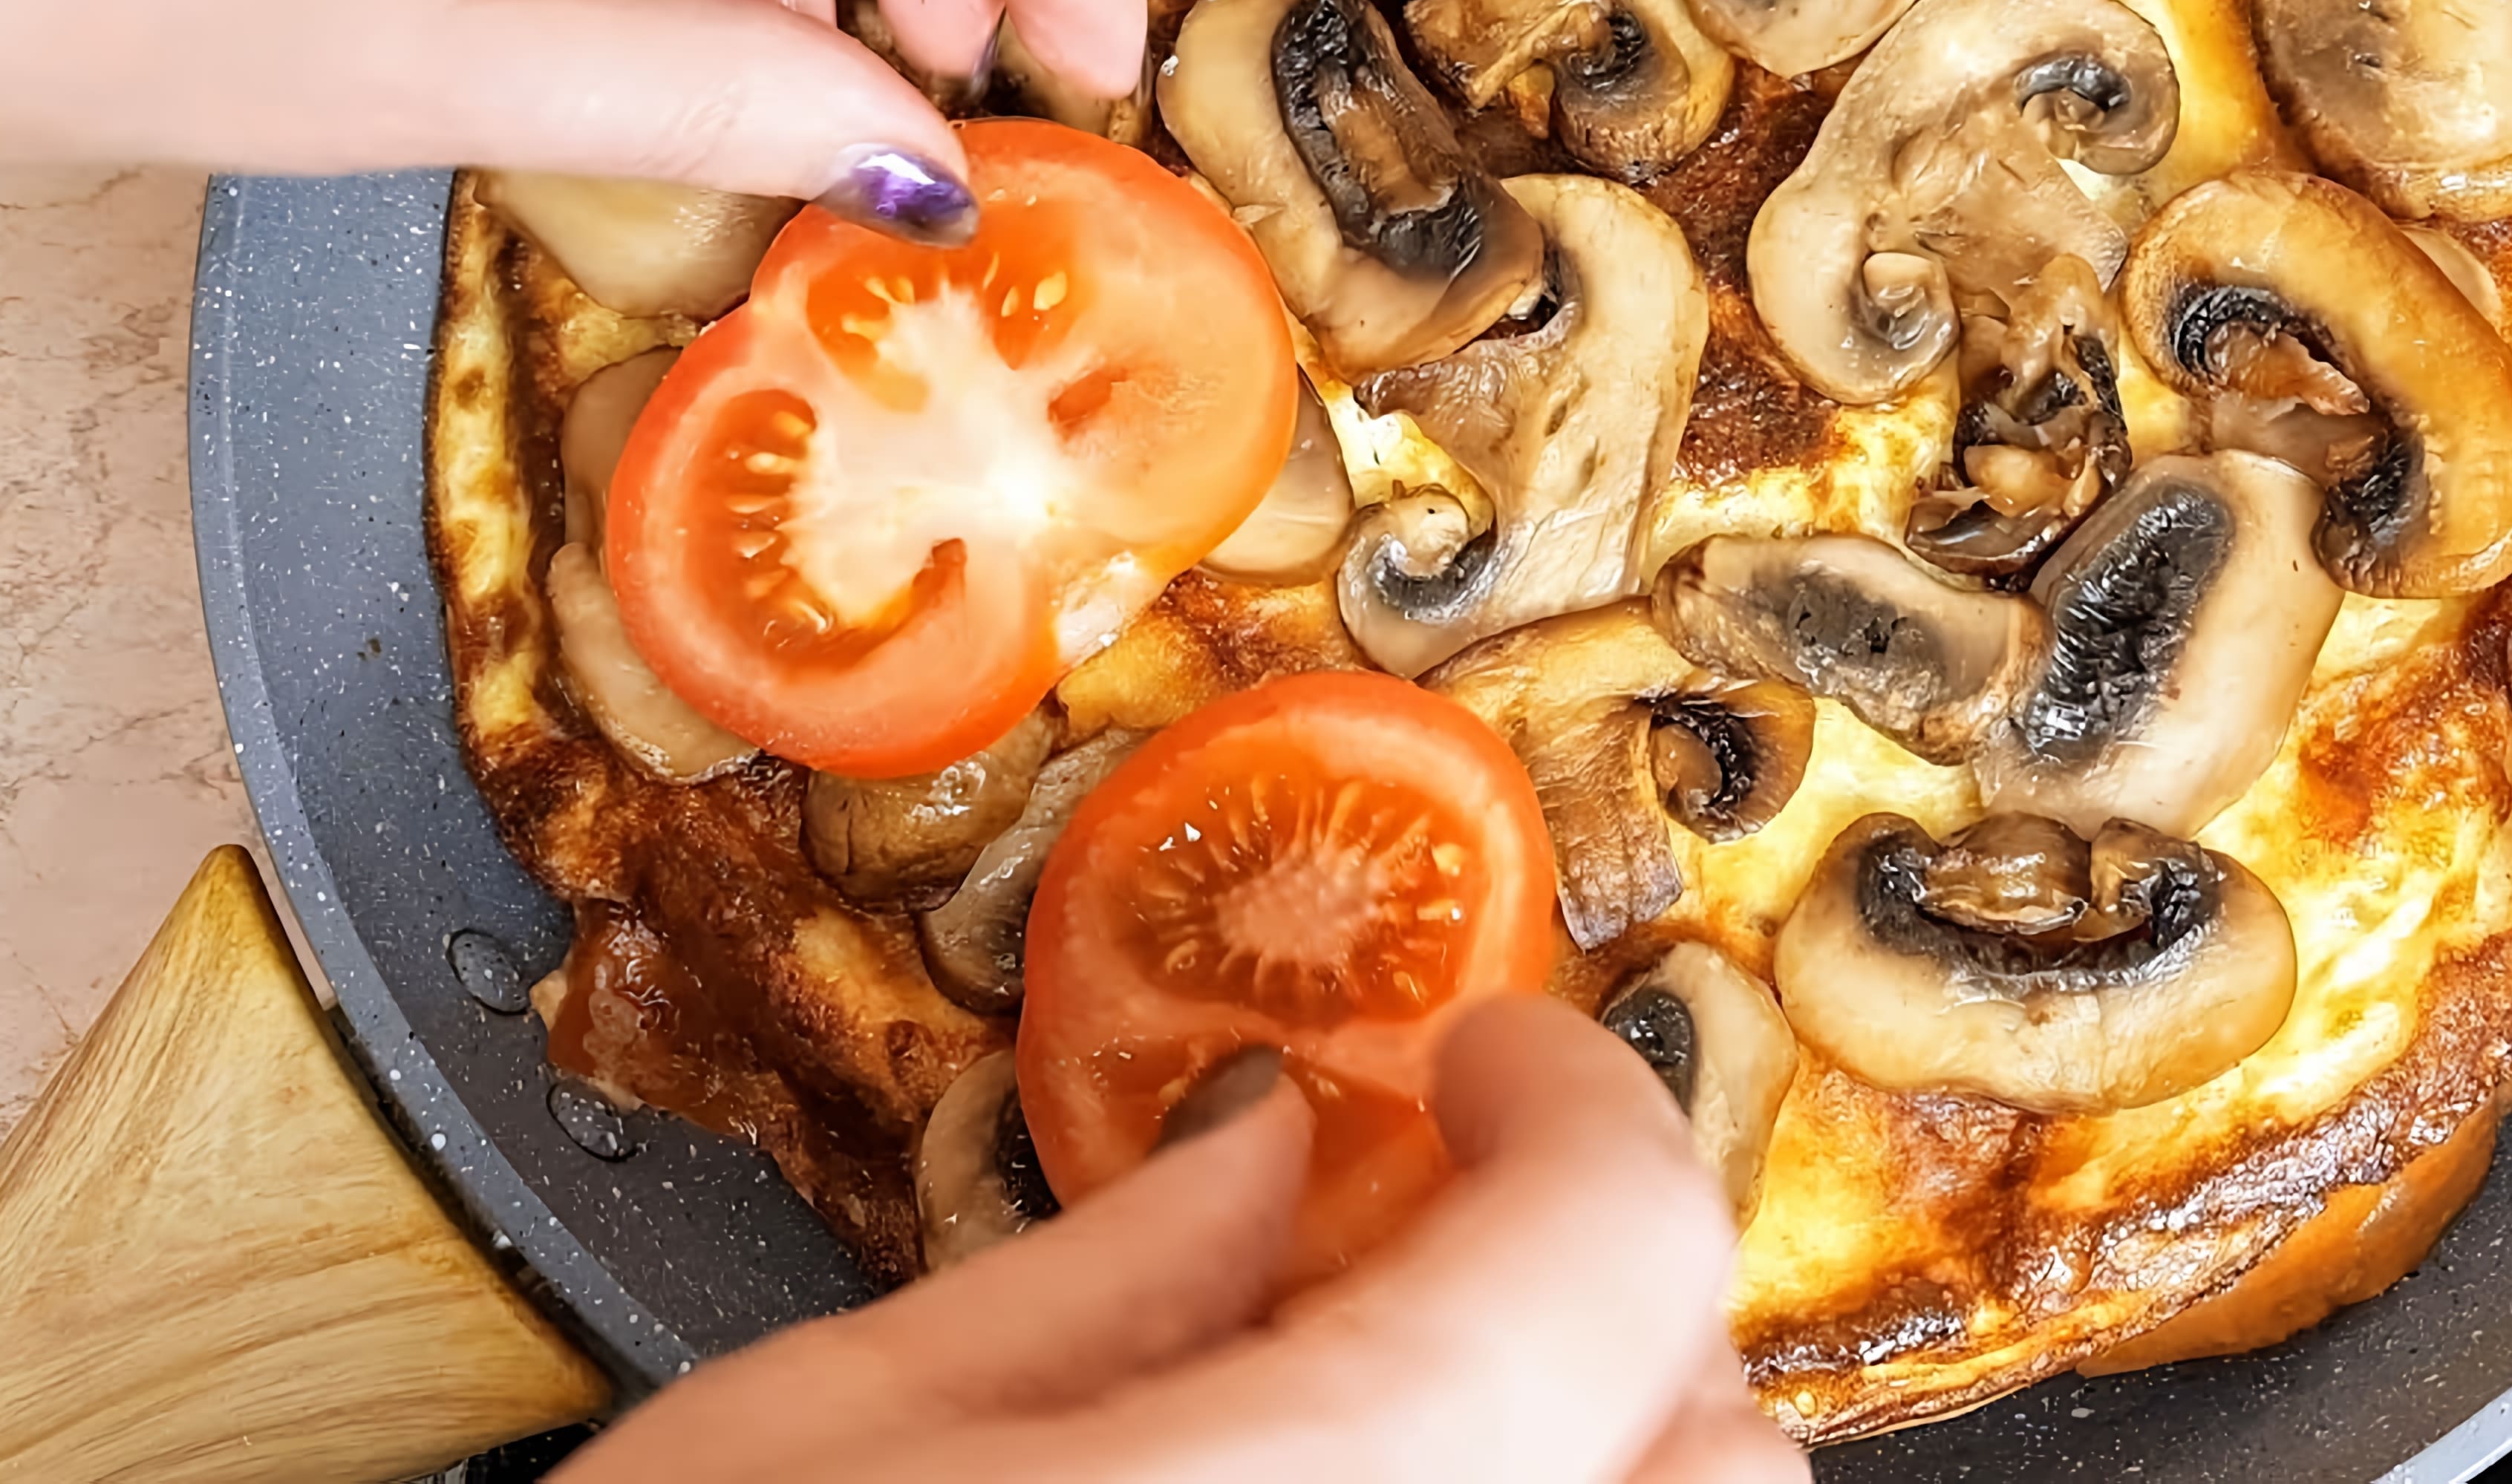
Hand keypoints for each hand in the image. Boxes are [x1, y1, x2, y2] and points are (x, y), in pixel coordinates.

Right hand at [558, 997, 1806, 1483]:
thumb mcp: (795, 1460)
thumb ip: (1093, 1290)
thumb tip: (1253, 1169)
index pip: (1620, 1247)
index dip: (1573, 1107)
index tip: (1484, 1068)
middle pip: (1716, 1450)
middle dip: (1601, 1309)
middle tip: (1434, 1244)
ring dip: (1572, 1479)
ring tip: (1373, 1431)